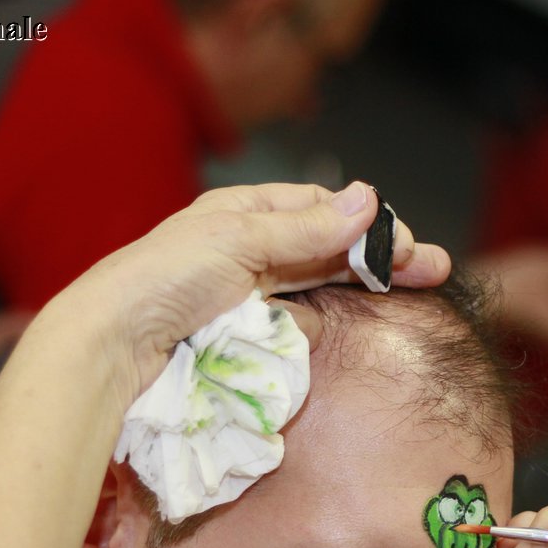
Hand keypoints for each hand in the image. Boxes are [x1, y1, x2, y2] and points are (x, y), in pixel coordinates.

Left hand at [46, 182, 450, 404]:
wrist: (114, 346)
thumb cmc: (162, 279)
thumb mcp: (238, 239)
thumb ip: (307, 228)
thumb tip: (370, 201)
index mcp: (243, 212)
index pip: (321, 208)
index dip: (368, 224)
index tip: (407, 244)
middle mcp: (249, 249)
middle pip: (330, 247)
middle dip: (382, 256)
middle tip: (434, 270)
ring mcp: (248, 296)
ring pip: (320, 284)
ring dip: (363, 286)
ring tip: (411, 290)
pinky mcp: (244, 336)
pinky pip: (297, 322)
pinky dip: (324, 318)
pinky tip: (349, 319)